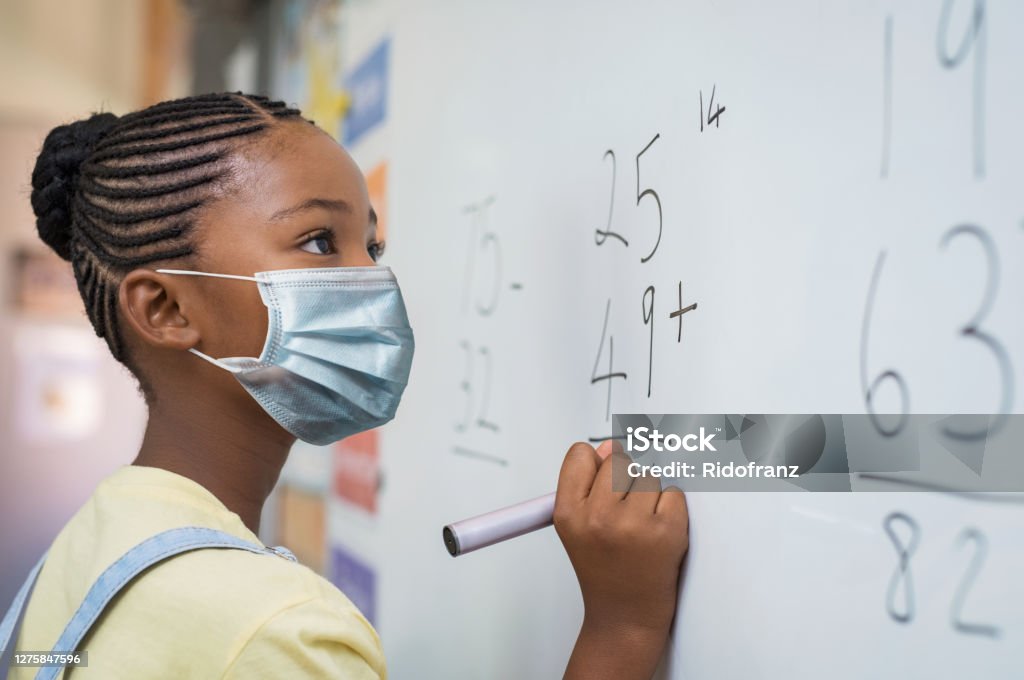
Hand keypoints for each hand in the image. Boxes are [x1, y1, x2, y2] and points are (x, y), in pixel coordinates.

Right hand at [554, 440, 688, 679]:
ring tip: (641, 526)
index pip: (580, 454)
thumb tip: (608, 446)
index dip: (595, 465)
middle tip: (624, 511)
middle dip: (625, 480)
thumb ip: (587, 484)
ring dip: (650, 496)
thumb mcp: (577, 527)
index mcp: (569, 514)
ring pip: (648, 476)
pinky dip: (671, 510)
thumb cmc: (604, 570)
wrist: (625, 616)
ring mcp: (633, 524)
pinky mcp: (667, 532)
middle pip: (618, 460)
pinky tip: (658, 533)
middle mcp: (598, 517)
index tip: (601, 481)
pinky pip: (674, 494)